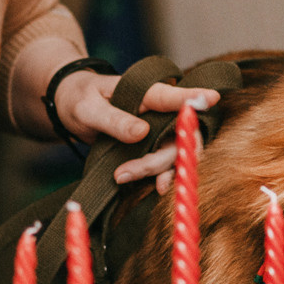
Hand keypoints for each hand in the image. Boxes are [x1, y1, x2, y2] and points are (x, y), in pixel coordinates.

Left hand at [52, 72, 219, 190]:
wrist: (70, 108)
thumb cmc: (79, 98)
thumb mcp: (88, 107)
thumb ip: (114, 120)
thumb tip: (141, 132)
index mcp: (146, 94)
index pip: (173, 96)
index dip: (194, 99)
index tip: (213, 98)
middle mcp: (160, 112)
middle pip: (181, 135)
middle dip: (162, 158)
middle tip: (128, 172)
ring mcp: (159, 130)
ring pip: (176, 154)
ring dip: (159, 171)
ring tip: (124, 179)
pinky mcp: (154, 147)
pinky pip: (167, 165)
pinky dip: (162, 177)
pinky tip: (153, 189)